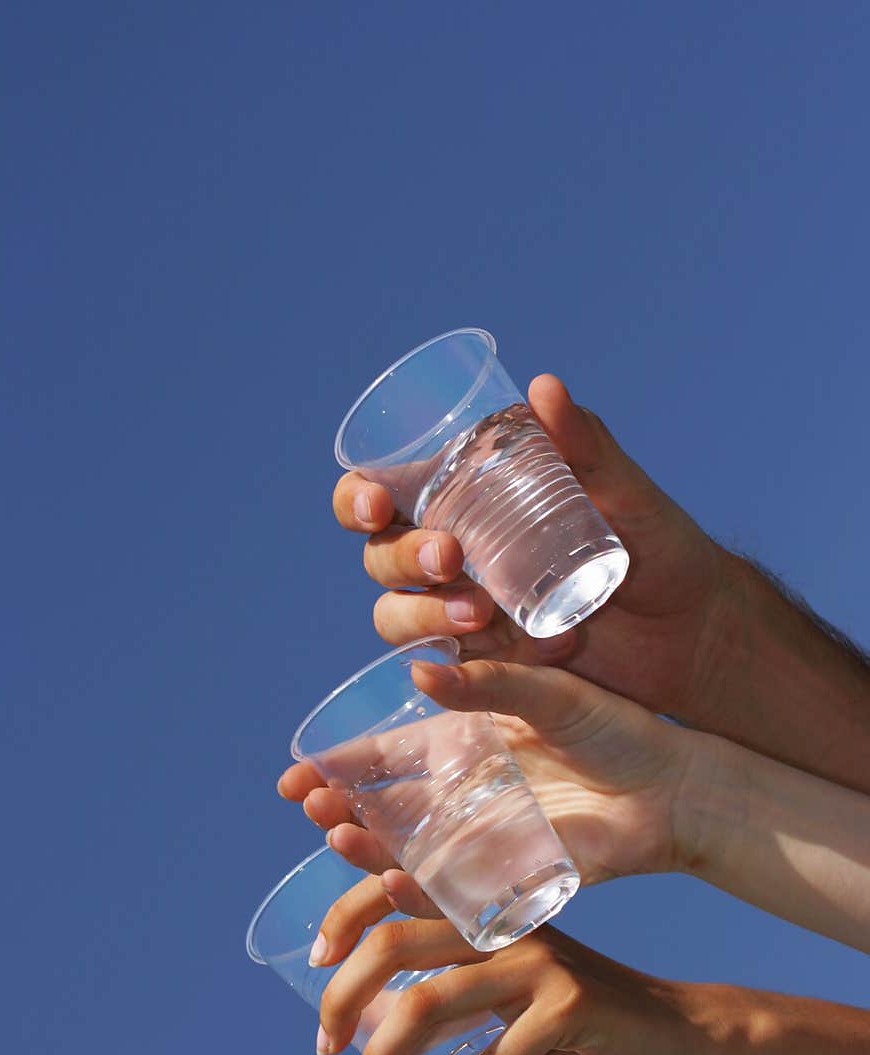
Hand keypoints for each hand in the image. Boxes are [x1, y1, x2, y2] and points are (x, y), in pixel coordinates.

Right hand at [282, 656, 869, 952]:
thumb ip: (491, 685)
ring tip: (336, 833)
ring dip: (367, 846)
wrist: (676, 786)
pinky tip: (391, 879)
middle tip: (310, 804)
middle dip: (340, 806)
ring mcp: (483, 837)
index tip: (294, 774)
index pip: (385, 754)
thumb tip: (421, 675)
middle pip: (383, 806)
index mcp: (464, 741)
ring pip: (407, 850)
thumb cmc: (618, 728)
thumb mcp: (552, 693)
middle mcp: (463, 794)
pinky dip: (421, 890)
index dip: (337, 764)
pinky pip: (455, 890)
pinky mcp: (513, 876)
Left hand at [312, 875, 739, 1054]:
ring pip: (432, 1001)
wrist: (678, 1033)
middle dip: (345, 996)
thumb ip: (453, 985)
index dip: (350, 905)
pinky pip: (497, 1054)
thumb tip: (372, 1019)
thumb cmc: (576, 1016)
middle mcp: (506, 920)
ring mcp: (540, 957)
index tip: (314, 955)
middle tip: (325, 1045)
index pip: (401, 886)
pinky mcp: (572, 1003)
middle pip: (397, 941)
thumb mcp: (508, 988)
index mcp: (487, 909)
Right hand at [330, 371, 869, 793]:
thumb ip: (586, 444)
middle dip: (400, 555)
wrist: (697, 632)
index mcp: (469, 503)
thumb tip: (544, 386)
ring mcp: (467, 613)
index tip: (374, 502)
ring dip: (421, 611)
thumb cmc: (661, 546)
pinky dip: (466, 663)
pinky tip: (513, 651)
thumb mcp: (626, 492)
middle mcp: (455, 557)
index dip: (357, 497)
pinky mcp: (491, 666)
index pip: (383, 494)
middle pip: (381, 556)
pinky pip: (450, 667)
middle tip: (450, 557)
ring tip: (480, 613)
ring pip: (397, 615)